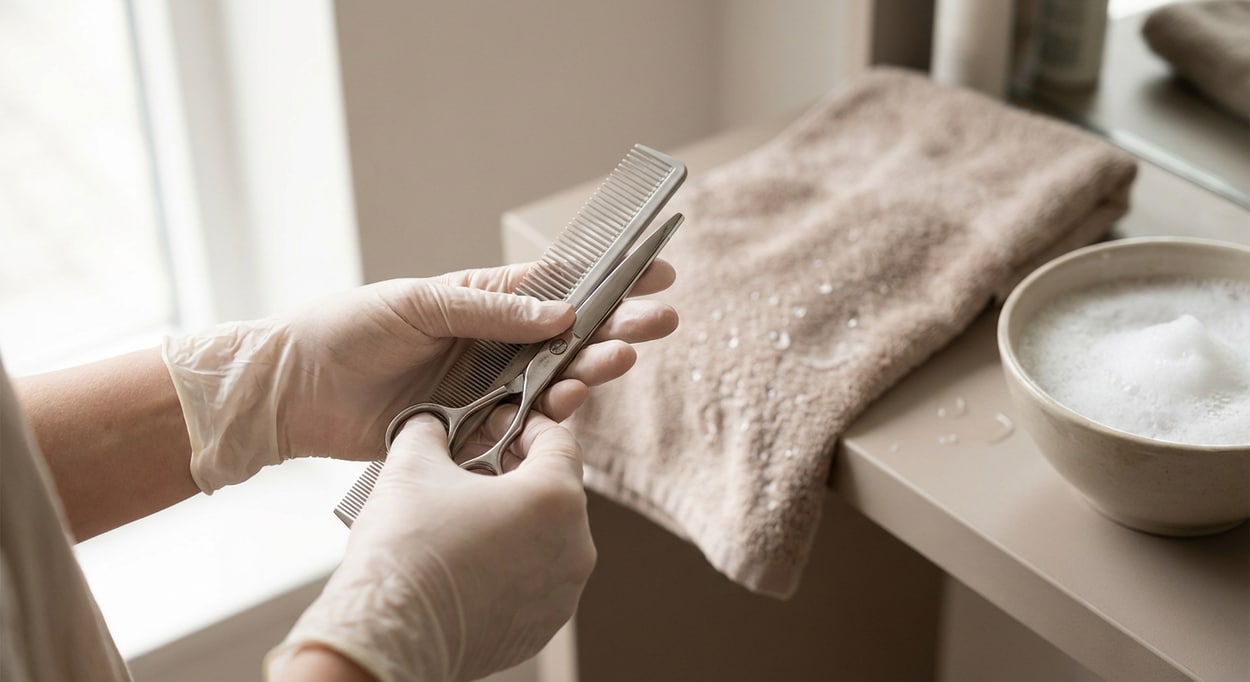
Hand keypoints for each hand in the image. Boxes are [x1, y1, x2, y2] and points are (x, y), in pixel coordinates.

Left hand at [163, 260, 676, 491]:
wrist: (293, 392)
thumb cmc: (346, 329)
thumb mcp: (416, 303)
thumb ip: (487, 310)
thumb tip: (560, 314)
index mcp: (481, 301)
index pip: (558, 287)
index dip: (608, 281)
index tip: (657, 271)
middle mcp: (492, 344)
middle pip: (570, 338)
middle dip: (617, 328)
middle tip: (659, 323)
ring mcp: (484, 388)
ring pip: (554, 381)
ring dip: (590, 372)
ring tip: (619, 362)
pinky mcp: (470, 431)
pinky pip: (521, 425)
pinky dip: (548, 417)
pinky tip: (571, 406)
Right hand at [266, 411, 594, 681]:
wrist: (387, 633)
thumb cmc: (406, 547)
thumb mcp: (413, 465)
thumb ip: (431, 431)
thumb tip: (430, 424)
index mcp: (556, 498)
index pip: (558, 441)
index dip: (523, 425)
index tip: (493, 427)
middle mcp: (575, 547)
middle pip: (556, 491)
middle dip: (517, 474)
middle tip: (473, 469)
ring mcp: (563, 593)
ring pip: (548, 538)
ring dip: (515, 520)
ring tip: (467, 517)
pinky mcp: (542, 627)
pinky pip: (535, 580)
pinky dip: (511, 564)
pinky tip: (470, 560)